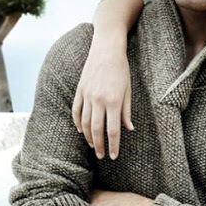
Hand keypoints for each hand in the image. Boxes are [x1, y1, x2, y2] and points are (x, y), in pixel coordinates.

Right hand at [72, 40, 133, 160]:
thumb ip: (127, 111)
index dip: (113, 145)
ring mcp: (87, 95)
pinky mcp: (80, 90)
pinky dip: (78, 122)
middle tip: (101, 156)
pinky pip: (76, 111)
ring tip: (93, 145)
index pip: (113, 130)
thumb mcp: (128, 91)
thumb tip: (128, 129)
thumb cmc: (121, 70)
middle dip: (99, 145)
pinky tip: (81, 131)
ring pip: (86, 122)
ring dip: (88, 136)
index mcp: (114, 101)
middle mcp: (99, 100)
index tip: (114, 156)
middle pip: (97, 130)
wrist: (106, 49)